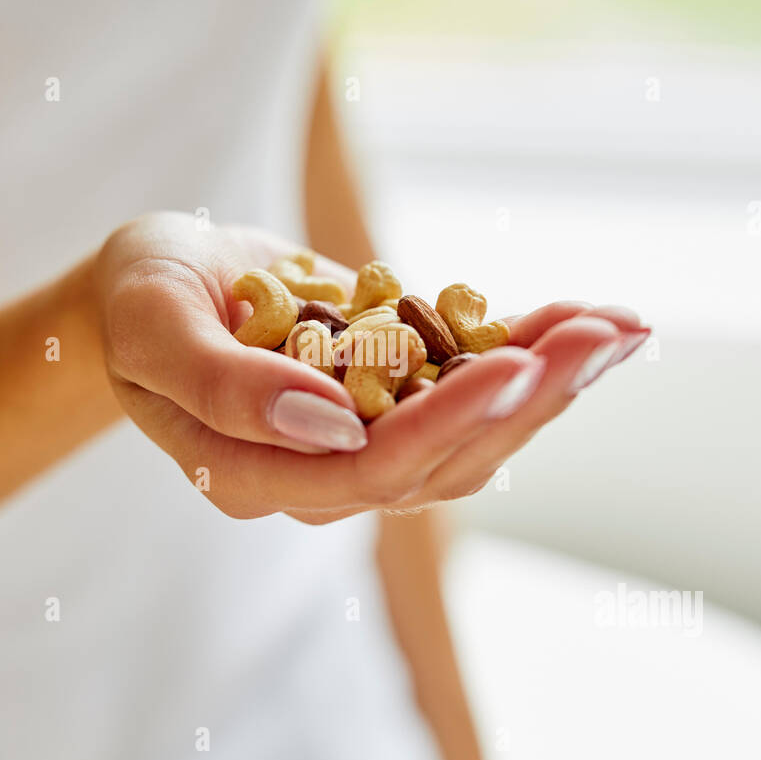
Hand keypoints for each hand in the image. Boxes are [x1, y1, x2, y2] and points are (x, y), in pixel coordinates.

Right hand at [96, 212, 648, 522]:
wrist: (151, 284)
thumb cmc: (138, 299)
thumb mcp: (154, 325)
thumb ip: (225, 386)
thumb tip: (330, 423)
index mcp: (256, 474)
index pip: (367, 468)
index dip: (445, 422)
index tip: (514, 365)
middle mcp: (322, 474)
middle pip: (444, 459)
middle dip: (530, 397)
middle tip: (606, 336)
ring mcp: (364, 440)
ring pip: (475, 432)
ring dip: (551, 380)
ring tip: (622, 327)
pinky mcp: (394, 397)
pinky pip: (471, 386)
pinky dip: (532, 353)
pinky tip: (592, 322)